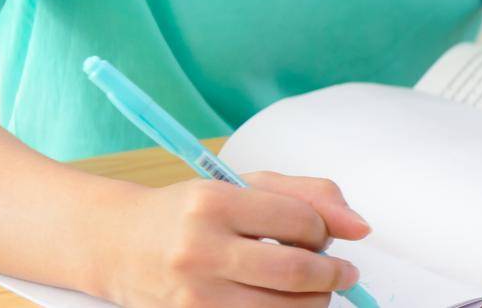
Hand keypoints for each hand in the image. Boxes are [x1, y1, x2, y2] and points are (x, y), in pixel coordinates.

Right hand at [92, 170, 369, 306]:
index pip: (300, 221)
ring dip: (313, 302)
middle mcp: (199, 249)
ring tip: (314, 291)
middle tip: (344, 273)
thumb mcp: (245, 185)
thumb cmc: (191, 212)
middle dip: (333, 274)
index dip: (325, 229)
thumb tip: (362, 227)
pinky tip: (283, 303)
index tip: (325, 235)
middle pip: (296, 272)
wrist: (118, 244)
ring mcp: (192, 295)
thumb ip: (310, 195)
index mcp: (215, 203)